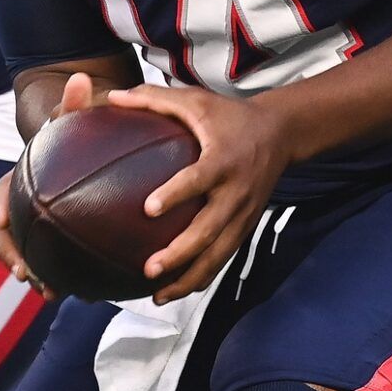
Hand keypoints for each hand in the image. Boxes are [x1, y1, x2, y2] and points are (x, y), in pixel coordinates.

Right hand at [0, 72, 106, 299]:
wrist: (78, 149)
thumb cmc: (72, 133)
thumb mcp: (71, 118)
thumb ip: (74, 102)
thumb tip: (82, 78)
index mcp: (14, 185)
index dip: (2, 221)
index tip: (9, 234)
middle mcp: (17, 210)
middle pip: (5, 241)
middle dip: (14, 260)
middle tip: (32, 278)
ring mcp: (32, 228)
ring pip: (28, 258)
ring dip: (39, 276)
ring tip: (56, 292)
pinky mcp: (53, 242)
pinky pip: (53, 264)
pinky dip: (63, 277)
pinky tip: (88, 290)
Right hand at [0, 168, 56, 301]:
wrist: (57, 158)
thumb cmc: (35, 167)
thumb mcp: (17, 176)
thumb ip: (2, 196)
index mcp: (5, 218)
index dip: (10, 258)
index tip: (22, 274)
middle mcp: (17, 232)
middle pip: (19, 262)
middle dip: (34, 279)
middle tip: (49, 292)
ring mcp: (34, 240)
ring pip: (37, 268)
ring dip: (46, 283)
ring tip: (61, 294)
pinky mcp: (55, 244)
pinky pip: (56, 264)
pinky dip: (65, 277)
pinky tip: (83, 289)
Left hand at [106, 85, 291, 304]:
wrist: (280, 134)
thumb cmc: (229, 116)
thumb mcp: (196, 101)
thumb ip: (155, 99)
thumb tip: (111, 96)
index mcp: (223, 159)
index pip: (199, 179)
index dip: (177, 193)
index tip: (149, 208)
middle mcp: (236, 192)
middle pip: (210, 230)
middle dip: (181, 253)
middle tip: (149, 268)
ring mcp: (243, 214)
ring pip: (218, 255)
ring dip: (189, 277)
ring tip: (157, 294)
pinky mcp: (245, 227)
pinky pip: (222, 259)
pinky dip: (200, 278)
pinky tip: (173, 292)